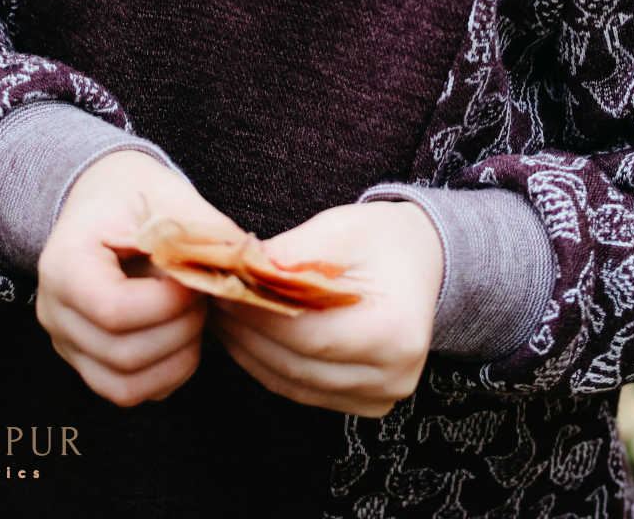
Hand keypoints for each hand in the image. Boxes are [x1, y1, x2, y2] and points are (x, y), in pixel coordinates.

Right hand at [35, 150, 246, 407]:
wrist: (101, 198)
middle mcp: (55, 311)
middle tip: (203, 294)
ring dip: (177, 357)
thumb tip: (249, 265)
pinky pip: (128, 391)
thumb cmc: (131, 192)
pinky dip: (167, 374)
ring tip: (194, 314)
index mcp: (65, 263)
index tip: (195, 279)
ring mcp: (68, 343)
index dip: (167, 304)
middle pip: (122, 354)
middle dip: (180, 330)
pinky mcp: (88, 361)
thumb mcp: (164, 193)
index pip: (112, 310)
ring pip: (125, 385)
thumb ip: (202, 230)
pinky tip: (183, 334)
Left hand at [206, 201, 443, 417]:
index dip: (257, 316)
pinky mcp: (365, 403)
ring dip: (249, 351)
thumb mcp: (340, 229)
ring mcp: (380, 396)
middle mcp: (392, 375)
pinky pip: (301, 389)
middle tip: (212, 299)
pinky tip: (247, 334)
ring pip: (291, 383)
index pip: (306, 334)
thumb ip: (292, 254)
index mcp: (394, 331)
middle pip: (295, 364)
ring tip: (223, 314)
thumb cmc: (382, 239)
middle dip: (245, 332)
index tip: (221, 290)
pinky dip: (269, 364)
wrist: (422, 261)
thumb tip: (240, 272)